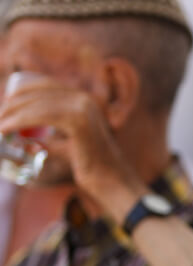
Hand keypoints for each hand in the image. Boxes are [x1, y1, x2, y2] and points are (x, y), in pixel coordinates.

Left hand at [0, 76, 144, 209]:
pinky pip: (41, 115)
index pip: (45, 84)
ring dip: (10, 112)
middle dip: (11, 103)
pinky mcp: (79, 122)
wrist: (109, 180)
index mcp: (83, 100)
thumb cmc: (86, 166)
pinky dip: (18, 121)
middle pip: (38, 91)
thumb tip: (22, 136)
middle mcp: (85, 99)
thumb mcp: (65, 143)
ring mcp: (84, 108)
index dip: (20, 91)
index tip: (5, 106)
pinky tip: (4, 128)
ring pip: (37, 103)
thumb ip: (50, 135)